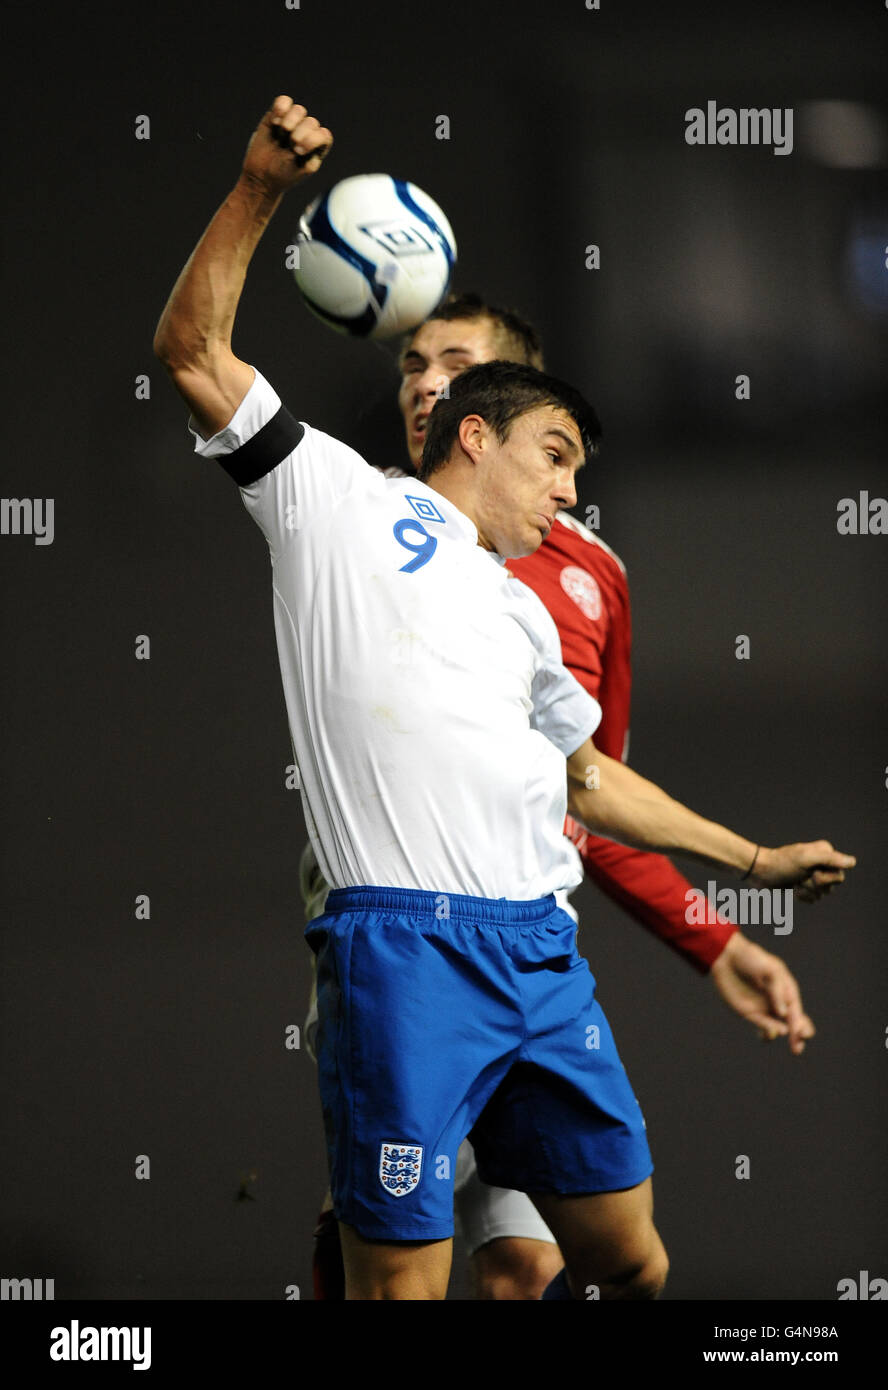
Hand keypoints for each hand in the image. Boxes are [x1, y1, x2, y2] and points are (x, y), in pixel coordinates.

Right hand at [241, 95, 332, 197]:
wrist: (260, 175)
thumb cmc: (283, 175)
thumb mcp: (303, 169)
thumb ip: (314, 149)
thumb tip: (317, 130)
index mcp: (316, 147)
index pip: (324, 135)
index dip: (313, 140)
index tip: (298, 152)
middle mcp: (306, 133)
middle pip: (311, 122)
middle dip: (300, 133)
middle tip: (289, 145)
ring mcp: (292, 123)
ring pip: (299, 110)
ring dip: (291, 120)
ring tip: (281, 131)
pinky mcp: (276, 115)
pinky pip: (284, 101)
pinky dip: (281, 107)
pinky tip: (275, 120)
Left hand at [710, 932, 814, 1053]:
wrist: (728, 957)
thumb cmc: (752, 958)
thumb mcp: (770, 969)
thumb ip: (778, 991)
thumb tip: (784, 1014)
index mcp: (787, 989)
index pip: (797, 1011)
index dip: (801, 1024)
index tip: (800, 1033)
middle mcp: (778, 1001)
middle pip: (793, 1023)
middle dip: (798, 1036)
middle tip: (797, 1048)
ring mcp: (764, 1008)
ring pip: (779, 1027)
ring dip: (782, 1035)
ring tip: (781, 1038)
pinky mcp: (750, 1012)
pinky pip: (763, 1025)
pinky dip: (768, 1032)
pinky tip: (768, 1035)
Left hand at [752, 841, 854, 899]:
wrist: (760, 872)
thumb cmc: (781, 863)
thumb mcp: (805, 859)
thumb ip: (829, 859)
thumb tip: (852, 862)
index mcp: (825, 853)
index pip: (840, 875)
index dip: (826, 879)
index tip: (811, 872)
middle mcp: (822, 863)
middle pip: (832, 886)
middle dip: (815, 886)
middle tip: (800, 878)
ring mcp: (813, 875)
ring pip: (822, 894)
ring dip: (807, 892)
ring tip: (794, 882)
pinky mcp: (805, 885)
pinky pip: (813, 899)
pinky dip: (803, 897)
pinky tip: (793, 889)